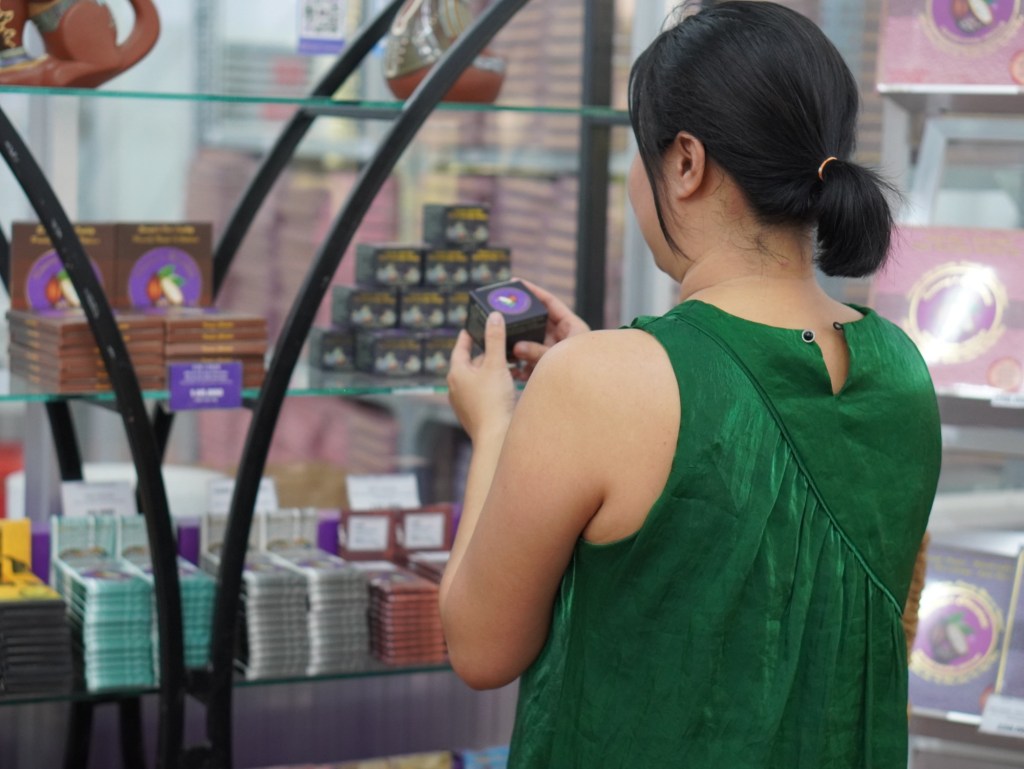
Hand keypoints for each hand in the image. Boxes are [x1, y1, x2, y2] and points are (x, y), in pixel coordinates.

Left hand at [447, 312, 516, 442]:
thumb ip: (495, 339)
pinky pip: (483, 392)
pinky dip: (493, 384)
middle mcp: (456, 387)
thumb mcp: (496, 365)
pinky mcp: (474, 412)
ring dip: (491, 370)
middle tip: (499, 343)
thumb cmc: (492, 400)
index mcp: (456, 373)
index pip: (460, 348)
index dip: (468, 336)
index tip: (472, 327)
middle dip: (485, 354)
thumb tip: (494, 316)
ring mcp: (464, 402)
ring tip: (508, 363)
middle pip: (471, 364)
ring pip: (478, 379)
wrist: (495, 437)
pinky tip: (508, 384)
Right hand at [511, 278, 589, 380]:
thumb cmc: (586, 372)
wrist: (593, 393)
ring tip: (501, 340)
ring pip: (532, 340)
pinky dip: (521, 363)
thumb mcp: (560, 358)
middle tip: (503, 311)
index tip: (517, 283)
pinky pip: (532, 359)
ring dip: (518, 343)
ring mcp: (554, 350)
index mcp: (571, 326)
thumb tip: (516, 347)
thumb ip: (538, 352)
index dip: (534, 292)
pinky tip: (510, 367)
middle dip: (522, 318)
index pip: (550, 303)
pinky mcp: (547, 364)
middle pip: (538, 321)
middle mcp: (562, 335)